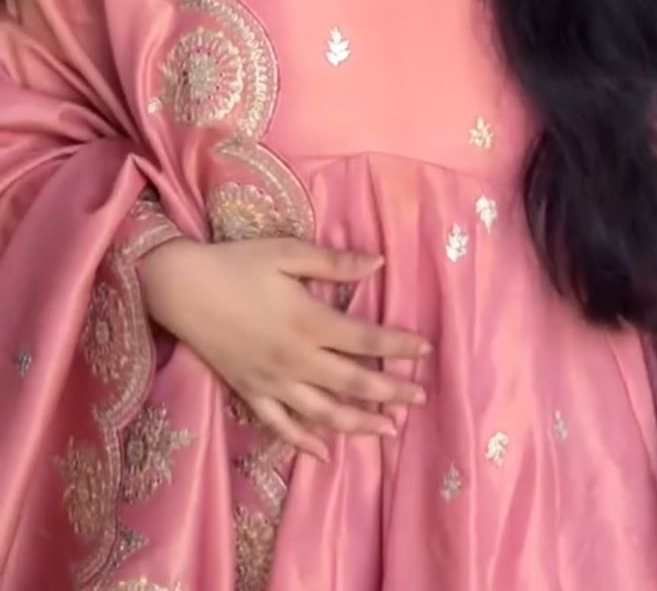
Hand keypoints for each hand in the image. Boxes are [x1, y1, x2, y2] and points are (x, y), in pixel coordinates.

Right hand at [139, 237, 431, 459]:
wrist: (180, 287)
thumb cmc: (237, 263)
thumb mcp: (288, 252)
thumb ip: (334, 263)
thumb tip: (378, 263)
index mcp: (309, 321)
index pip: (367, 341)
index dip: (400, 347)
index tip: (427, 350)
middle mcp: (295, 359)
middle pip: (353, 383)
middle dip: (391, 393)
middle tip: (420, 399)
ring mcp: (272, 382)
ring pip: (324, 413)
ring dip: (359, 424)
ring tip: (388, 431)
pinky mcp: (249, 392)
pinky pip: (280, 426)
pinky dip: (304, 442)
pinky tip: (325, 453)